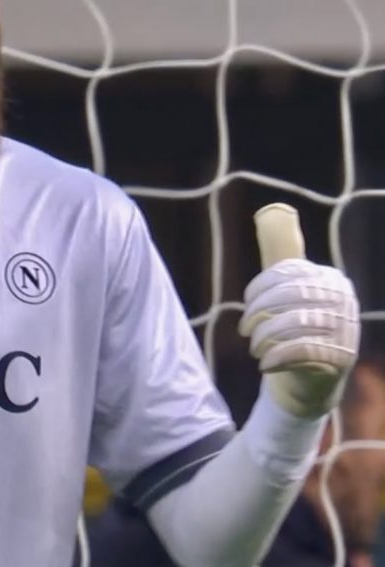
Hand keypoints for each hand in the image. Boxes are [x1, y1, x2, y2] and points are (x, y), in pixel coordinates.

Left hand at [240, 257, 359, 418]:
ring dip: (265, 338)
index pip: (289, 273)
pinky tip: (264, 364)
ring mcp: (346, 330)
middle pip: (289, 298)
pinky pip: (301, 351)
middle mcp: (344, 301)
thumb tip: (271, 211)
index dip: (260, 288)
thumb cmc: (292, 326)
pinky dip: (275, 357)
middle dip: (259, 314)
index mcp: (331, 279)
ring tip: (254, 348)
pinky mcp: (340, 359)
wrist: (309, 381)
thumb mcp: (287, 287)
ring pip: (293, 324)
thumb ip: (281, 252)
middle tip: (245, 330)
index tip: (247, 303)